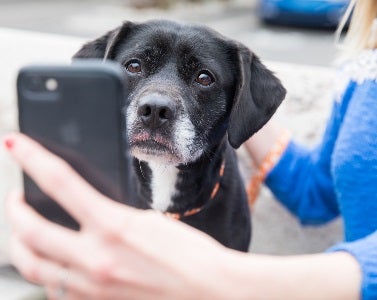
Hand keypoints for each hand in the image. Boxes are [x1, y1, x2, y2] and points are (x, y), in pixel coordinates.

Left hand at [4, 133, 229, 299]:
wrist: (208, 289)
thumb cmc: (189, 252)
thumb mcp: (149, 220)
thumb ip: (112, 216)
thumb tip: (90, 211)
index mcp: (113, 226)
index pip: (59, 182)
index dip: (31, 157)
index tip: (14, 142)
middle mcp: (96, 258)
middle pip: (29, 231)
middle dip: (14, 209)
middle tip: (15, 197)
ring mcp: (92, 287)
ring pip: (32, 267)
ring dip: (19, 245)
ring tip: (21, 231)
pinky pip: (55, 290)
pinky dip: (45, 272)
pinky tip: (50, 263)